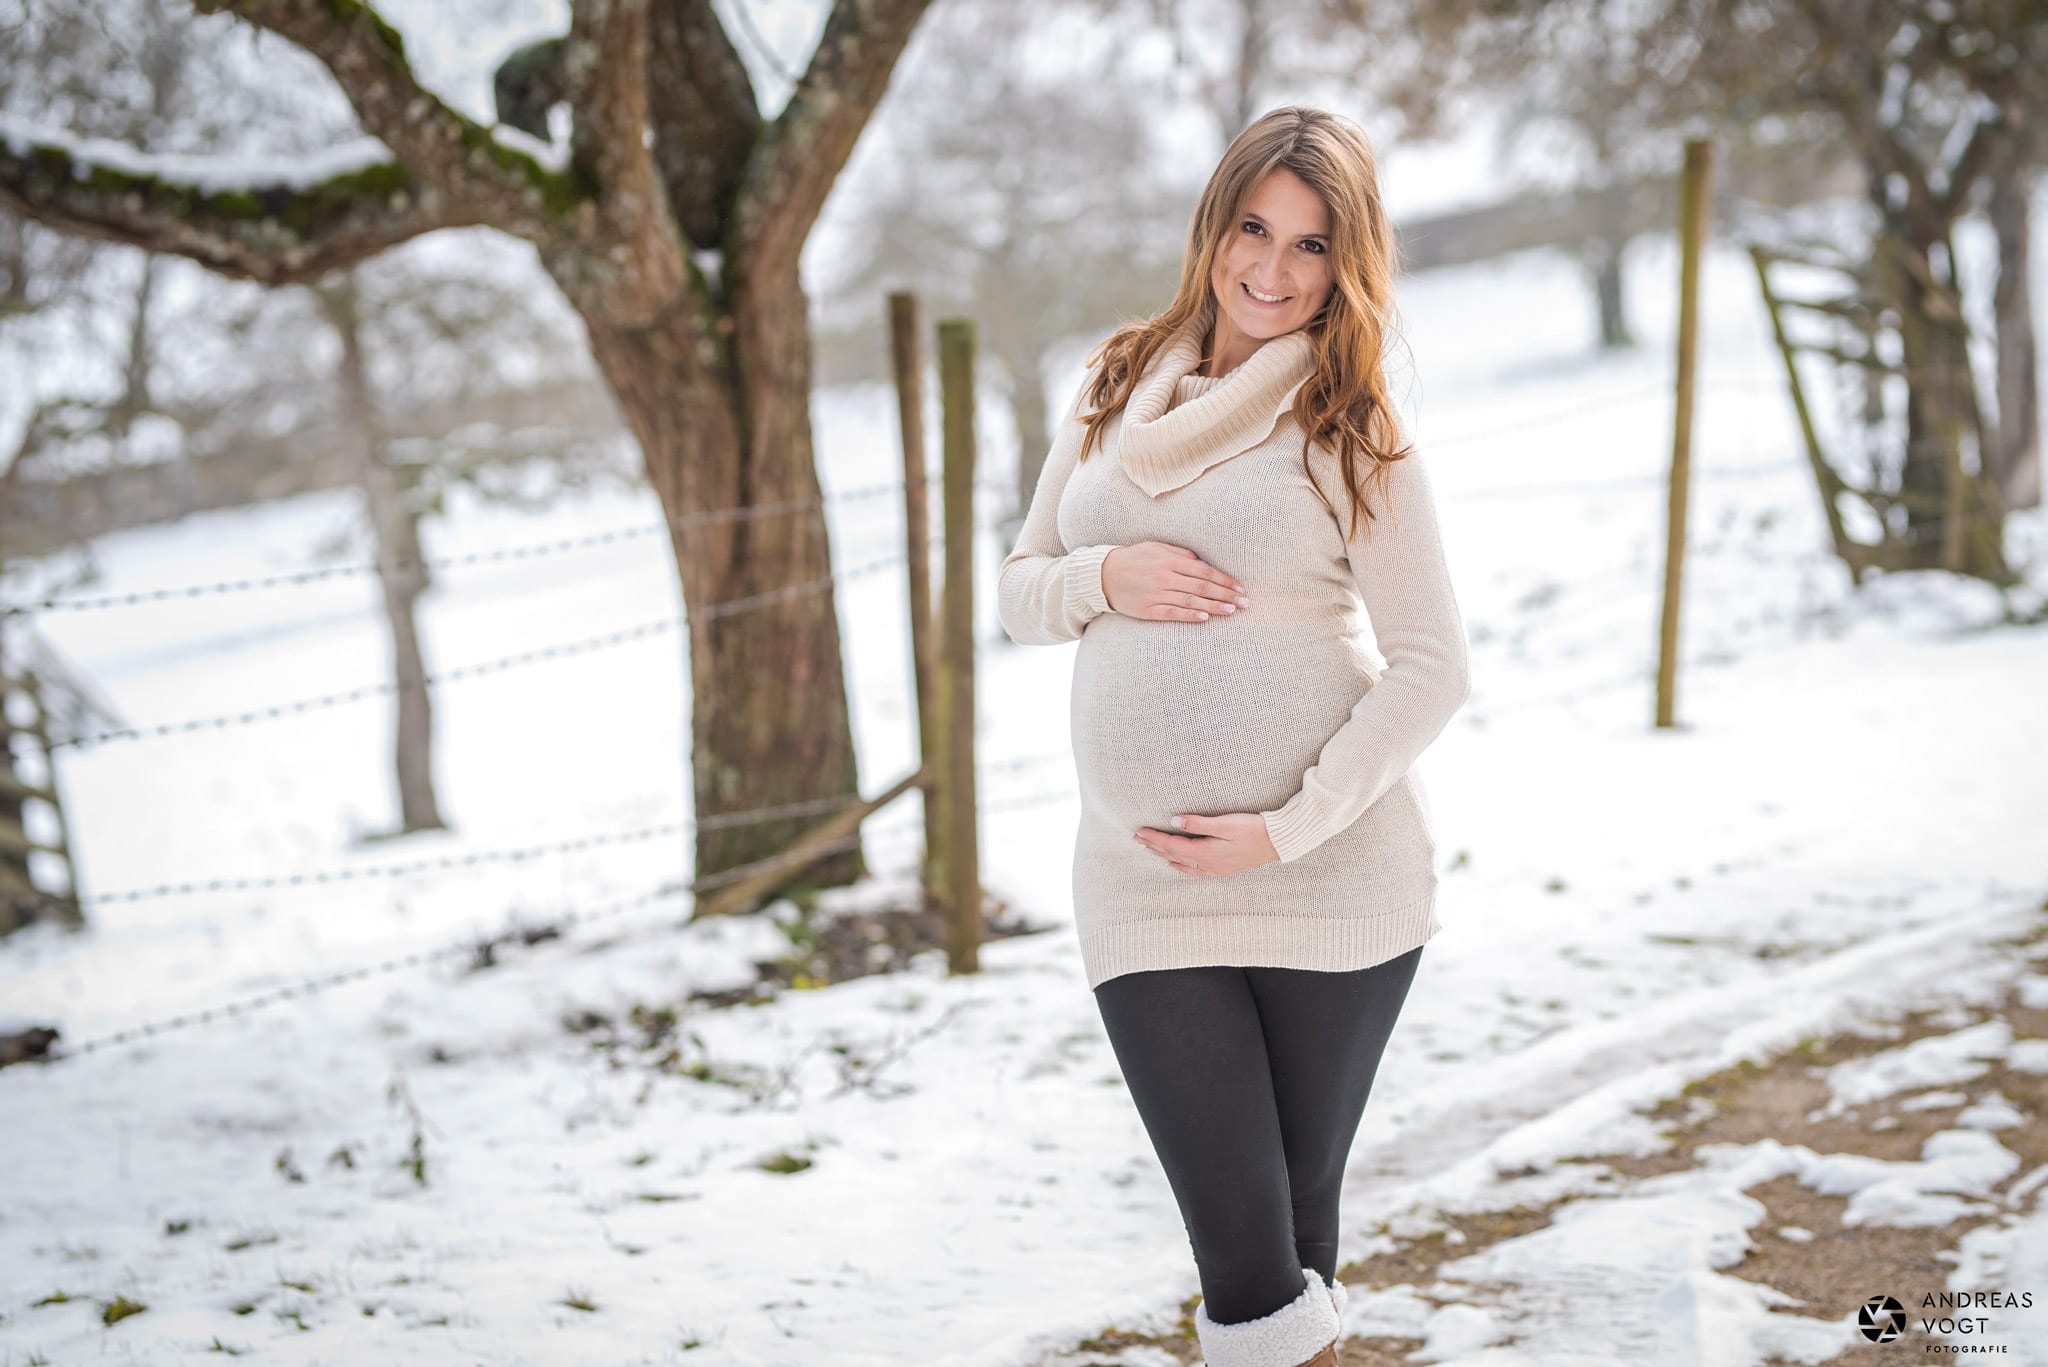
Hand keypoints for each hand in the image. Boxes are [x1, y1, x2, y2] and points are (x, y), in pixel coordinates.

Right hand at [1101, 542, 1248, 621]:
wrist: (1103, 575)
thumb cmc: (1134, 559)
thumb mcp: (1157, 548)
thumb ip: (1180, 554)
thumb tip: (1202, 562)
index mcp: (1170, 561)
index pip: (1204, 572)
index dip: (1224, 580)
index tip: (1239, 588)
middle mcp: (1166, 577)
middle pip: (1202, 588)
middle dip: (1225, 595)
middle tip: (1244, 602)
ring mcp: (1157, 594)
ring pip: (1191, 601)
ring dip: (1214, 607)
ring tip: (1231, 611)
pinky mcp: (1148, 609)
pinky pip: (1172, 613)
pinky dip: (1189, 616)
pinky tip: (1205, 618)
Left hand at [1133, 812, 1278, 875]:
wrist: (1277, 843)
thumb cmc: (1253, 829)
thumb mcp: (1226, 823)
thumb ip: (1198, 823)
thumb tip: (1174, 822)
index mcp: (1205, 850)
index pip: (1172, 844)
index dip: (1154, 838)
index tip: (1139, 831)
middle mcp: (1207, 863)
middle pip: (1173, 855)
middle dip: (1154, 846)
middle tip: (1136, 838)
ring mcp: (1215, 868)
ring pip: (1182, 863)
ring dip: (1164, 855)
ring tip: (1148, 849)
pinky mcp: (1223, 868)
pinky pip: (1195, 870)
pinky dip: (1181, 867)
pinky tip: (1174, 865)